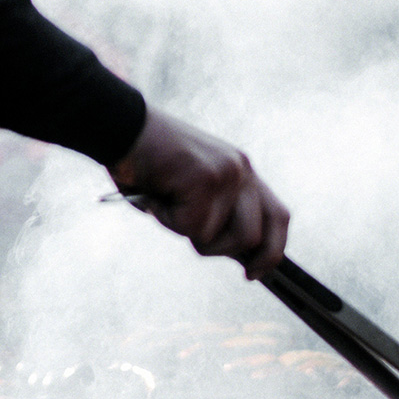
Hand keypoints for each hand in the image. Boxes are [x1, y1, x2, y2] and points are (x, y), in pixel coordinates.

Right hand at [108, 107, 289, 279]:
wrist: (120, 126)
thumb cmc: (147, 164)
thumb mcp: (191, 191)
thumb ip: (216, 215)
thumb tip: (235, 255)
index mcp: (243, 171)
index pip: (278, 218)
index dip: (270, 252)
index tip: (252, 273)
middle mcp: (242, 170)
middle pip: (253, 237)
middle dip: (218, 249)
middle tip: (187, 231)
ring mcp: (227, 173)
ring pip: (218, 238)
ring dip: (186, 232)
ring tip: (166, 202)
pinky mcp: (205, 178)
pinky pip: (190, 227)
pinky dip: (166, 219)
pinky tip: (155, 194)